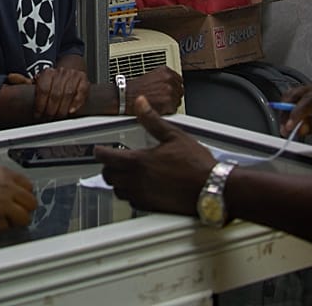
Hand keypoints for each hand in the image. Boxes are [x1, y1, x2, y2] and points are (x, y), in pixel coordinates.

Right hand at [0, 168, 36, 230]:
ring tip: (1, 221)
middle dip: (23, 210)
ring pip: (24, 216)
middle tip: (12, 215)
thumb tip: (14, 193)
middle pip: (31, 201)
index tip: (19, 202)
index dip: (23, 196)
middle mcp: (2, 183)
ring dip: (15, 221)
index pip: (28, 184)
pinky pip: (8, 226)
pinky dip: (1, 228)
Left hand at [32, 66, 89, 118]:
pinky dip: (76, 102)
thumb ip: (28, 84)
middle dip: (51, 110)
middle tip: (48, 119)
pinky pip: (81, 92)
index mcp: (48, 73)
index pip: (43, 89)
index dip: (40, 105)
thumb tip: (14, 84)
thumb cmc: (54, 81)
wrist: (70, 72)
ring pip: (67, 94)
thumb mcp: (41, 82)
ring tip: (58, 117)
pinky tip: (71, 111)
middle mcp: (60, 72)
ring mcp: (73, 75)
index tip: (38, 115)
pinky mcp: (84, 80)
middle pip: (55, 94)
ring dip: (62, 109)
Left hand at [95, 97, 213, 216]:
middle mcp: (137, 180)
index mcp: (140, 161)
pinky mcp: (151, 207)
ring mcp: (143, 196)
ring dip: (117, 182)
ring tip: (124, 174)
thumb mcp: (174, 135)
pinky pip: (131, 203)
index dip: (99, 152)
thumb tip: (141, 103)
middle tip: (113, 161)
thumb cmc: (197, 164)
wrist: (212, 188)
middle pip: (108, 176)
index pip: (107, 158)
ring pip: (118, 191)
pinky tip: (138, 188)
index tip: (99, 149)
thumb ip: (152, 120)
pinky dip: (130, 195)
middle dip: (107, 167)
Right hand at [125, 66, 183, 114]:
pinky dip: (166, 111)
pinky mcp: (168, 102)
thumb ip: (163, 79)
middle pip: (179, 90)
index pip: (179, 80)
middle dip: (173, 95)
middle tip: (161, 98)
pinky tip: (157, 107)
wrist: (126, 96)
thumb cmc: (134, 88)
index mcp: (165, 71)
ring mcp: (169, 90)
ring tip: (158, 103)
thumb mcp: (150, 76)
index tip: (169, 90)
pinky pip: (173, 109)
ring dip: (170, 104)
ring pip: (177, 101)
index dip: (174, 87)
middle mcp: (169, 79)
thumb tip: (171, 84)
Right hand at [279, 80, 311, 142]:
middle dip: (287, 113)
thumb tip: (301, 127)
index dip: (297, 113)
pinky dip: (292, 111)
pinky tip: (292, 122)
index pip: (308, 100)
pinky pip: (297, 100)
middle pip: (296, 95)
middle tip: (285, 129)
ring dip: (287, 112)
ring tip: (287, 128)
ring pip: (293, 96)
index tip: (290, 126)